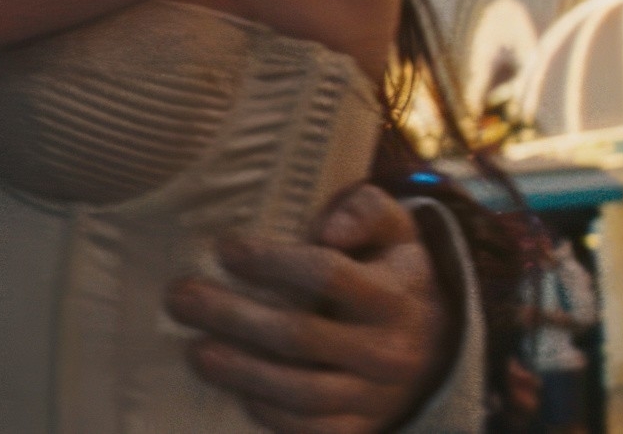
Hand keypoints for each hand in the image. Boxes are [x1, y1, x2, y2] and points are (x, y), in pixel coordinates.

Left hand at [166, 184, 439, 433]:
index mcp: (394, 294)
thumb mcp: (396, 230)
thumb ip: (366, 210)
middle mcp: (388, 350)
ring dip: (241, 372)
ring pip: (302, 392)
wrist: (441, 345)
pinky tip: (234, 389)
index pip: (328, 275)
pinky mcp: (361, 428)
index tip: (225, 248)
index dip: (272, 262)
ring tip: (196, 351)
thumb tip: (328, 226)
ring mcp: (376, 397)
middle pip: (301, 336)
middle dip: (234, 317)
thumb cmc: (395, 272)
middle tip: (181, 299)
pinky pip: (311, 430)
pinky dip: (269, 413)